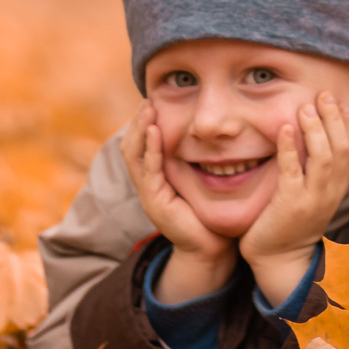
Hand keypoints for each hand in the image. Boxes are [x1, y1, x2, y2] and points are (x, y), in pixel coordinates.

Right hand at [125, 105, 236, 303]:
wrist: (212, 248)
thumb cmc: (212, 213)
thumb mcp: (203, 179)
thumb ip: (201, 157)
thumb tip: (216, 129)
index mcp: (156, 177)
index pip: (141, 144)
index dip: (145, 122)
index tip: (153, 100)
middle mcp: (148, 184)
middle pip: (132, 146)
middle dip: (138, 122)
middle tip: (148, 100)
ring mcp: (149, 194)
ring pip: (134, 155)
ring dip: (141, 130)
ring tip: (148, 109)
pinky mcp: (155, 202)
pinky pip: (148, 171)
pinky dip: (151, 150)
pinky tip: (156, 132)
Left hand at [240, 92, 348, 306]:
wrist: (279, 258)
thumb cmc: (292, 220)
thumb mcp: (314, 193)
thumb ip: (318, 168)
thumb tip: (319, 134)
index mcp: (337, 187)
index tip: (342, 102)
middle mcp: (330, 192)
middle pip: (342, 149)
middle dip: (335, 119)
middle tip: (324, 94)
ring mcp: (311, 199)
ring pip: (324, 158)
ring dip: (316, 129)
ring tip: (307, 107)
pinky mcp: (289, 205)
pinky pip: (292, 172)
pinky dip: (290, 148)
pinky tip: (285, 128)